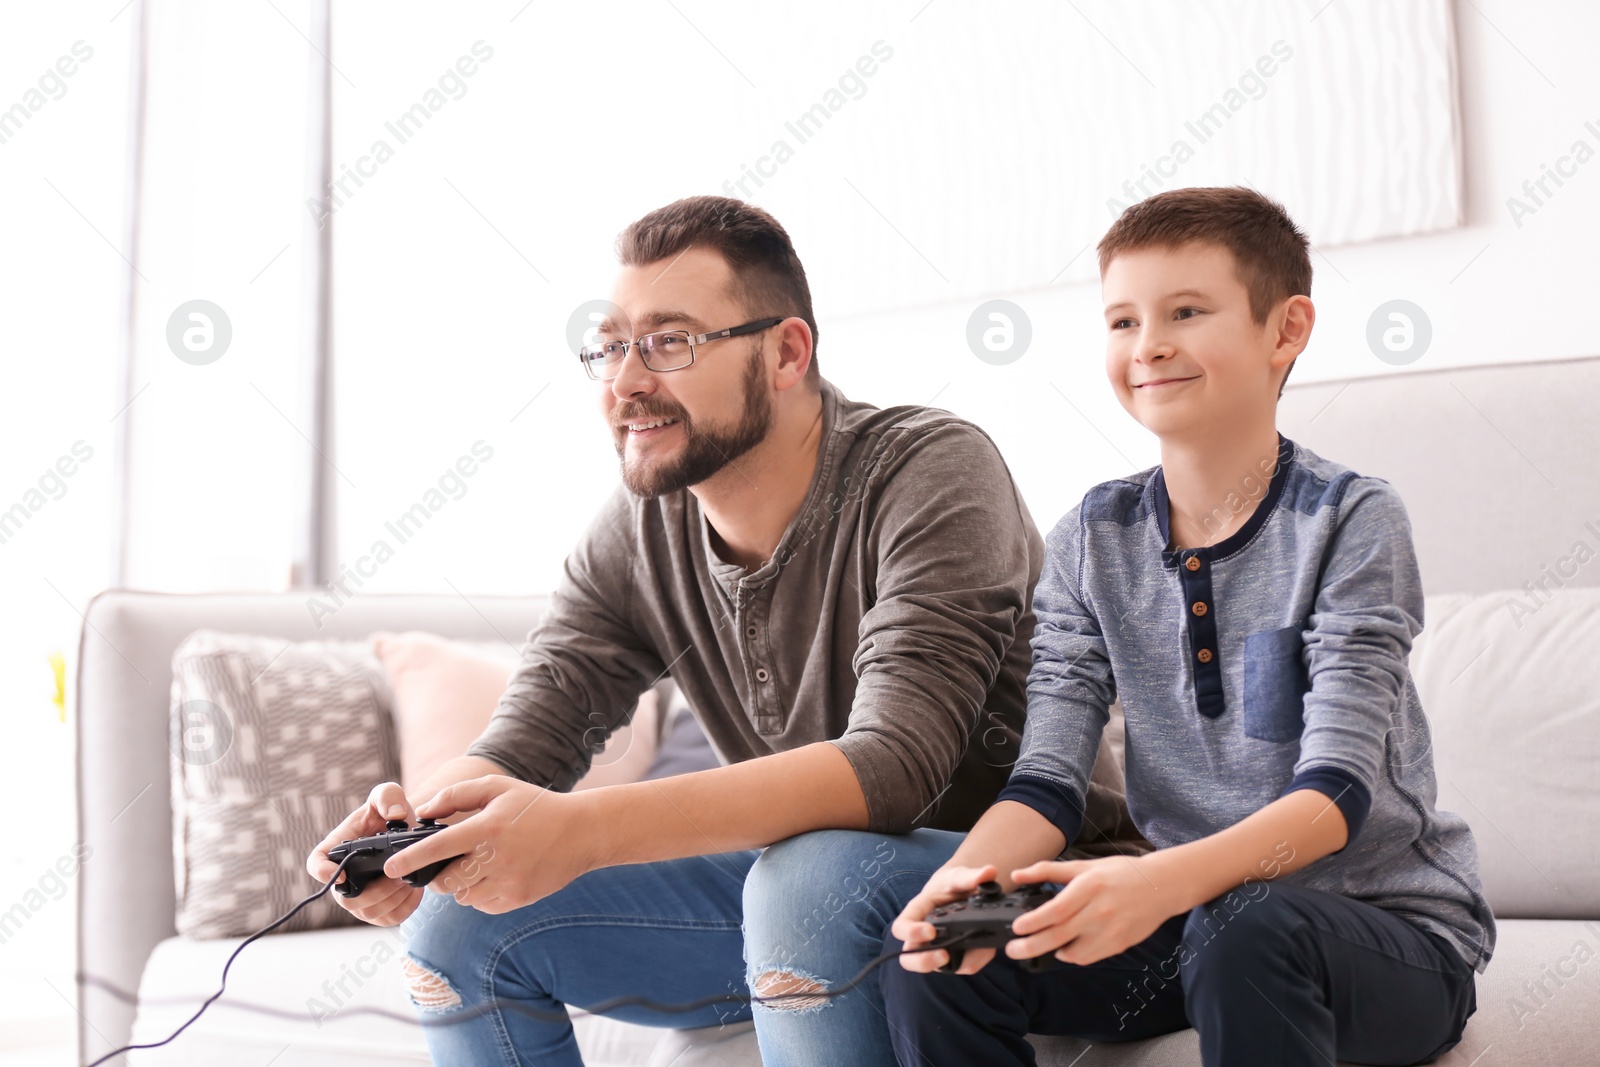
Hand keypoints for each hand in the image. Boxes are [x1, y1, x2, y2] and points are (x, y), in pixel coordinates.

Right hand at [307, 782, 422, 926]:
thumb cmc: (390, 813)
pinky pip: (388, 919)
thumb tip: (395, 816)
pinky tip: (415, 891)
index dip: (322, 873)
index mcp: (338, 848)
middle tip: (400, 876)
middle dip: (376, 891)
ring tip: (410, 881)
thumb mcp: (388, 794)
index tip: (339, 875)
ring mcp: (360, 897)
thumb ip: (388, 796)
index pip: (316, 863)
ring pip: (368, 913)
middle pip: (347, 899)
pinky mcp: (380, 910)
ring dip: (392, 900)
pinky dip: (405, 908)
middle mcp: (344, 877)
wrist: (409, 830)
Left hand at [384, 775, 589, 914]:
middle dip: (438, 875)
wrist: (582, 832)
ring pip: (463, 896)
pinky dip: (480, 895)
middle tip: (448, 862)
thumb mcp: (498, 789)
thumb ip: (457, 795)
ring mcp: (509, 881)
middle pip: (446, 880)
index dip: (410, 858)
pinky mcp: (519, 898)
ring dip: (461, 885)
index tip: (390, 868)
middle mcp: (497, 857)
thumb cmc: (535, 806)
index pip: (438, 847)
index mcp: (488, 827)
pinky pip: (483, 905)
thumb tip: (423, 812)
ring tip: (479, 866)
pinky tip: (495, 876)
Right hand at [891, 864, 1000, 974]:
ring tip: (981, 947)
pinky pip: (964, 966)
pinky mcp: (955, 958)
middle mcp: (922, 937)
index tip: (931, 931)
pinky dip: (978, 958)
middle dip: (925, 961)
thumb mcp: (958, 877)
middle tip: (944, 955)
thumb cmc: (951, 886)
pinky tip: (988, 946)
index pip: (901, 927)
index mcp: (916, 914)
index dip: (911, 933)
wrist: (963, 894)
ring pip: (940, 967)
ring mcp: (937, 950)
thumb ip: (971, 876)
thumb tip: (988, 872)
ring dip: (961, 962)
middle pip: (909, 958)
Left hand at [1006, 855, 1179, 966]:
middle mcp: (1100, 910)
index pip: (1056, 910)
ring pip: (1073, 953)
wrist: (1162, 886)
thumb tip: (1016, 876)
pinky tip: (1063, 947)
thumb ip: (1048, 871)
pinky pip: (1088, 957)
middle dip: (1031, 946)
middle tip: (1012, 950)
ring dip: (1052, 952)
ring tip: (1038, 945)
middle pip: (1059, 935)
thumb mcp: (1085, 866)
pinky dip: (1071, 956)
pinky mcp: (1119, 944)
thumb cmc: (1121, 873)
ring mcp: (1111, 930)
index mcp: (1090, 887)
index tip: (1016, 928)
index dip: (1033, 922)